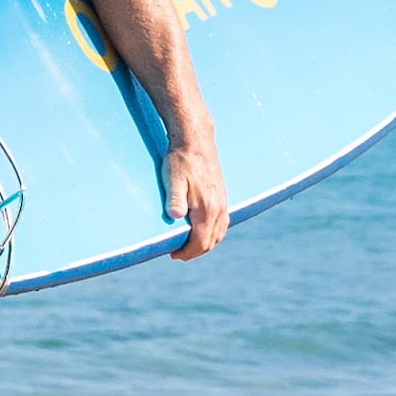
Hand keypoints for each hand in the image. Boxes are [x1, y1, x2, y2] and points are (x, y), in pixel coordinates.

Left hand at [163, 135, 229, 259]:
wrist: (195, 141)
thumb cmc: (180, 160)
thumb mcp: (172, 179)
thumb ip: (174, 198)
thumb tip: (175, 216)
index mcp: (207, 208)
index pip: (201, 242)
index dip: (187, 253)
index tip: (174, 254)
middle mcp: (219, 208)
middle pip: (211, 241)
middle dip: (195, 251)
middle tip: (178, 252)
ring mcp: (223, 202)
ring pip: (219, 233)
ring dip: (205, 243)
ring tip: (188, 245)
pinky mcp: (223, 196)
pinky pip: (222, 222)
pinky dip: (213, 232)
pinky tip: (203, 231)